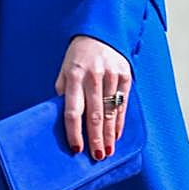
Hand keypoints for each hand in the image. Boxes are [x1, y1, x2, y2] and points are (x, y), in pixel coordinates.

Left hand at [55, 36, 130, 159]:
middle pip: (94, 114)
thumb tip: (63, 119)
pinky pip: (123, 104)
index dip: (74, 131)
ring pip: (110, 112)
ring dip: (109, 135)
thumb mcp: (64, 69)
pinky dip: (119, 122)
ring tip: (107, 152)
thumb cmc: (78, 57)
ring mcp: (111, 75)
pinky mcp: (125, 75)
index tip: (76, 148)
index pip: (73, 109)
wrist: (100, 33)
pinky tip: (116, 135)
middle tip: (96, 157)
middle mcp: (93, 76)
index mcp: (73, 74)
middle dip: (95, 138)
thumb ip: (64, 92)